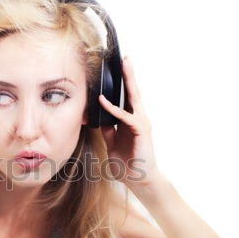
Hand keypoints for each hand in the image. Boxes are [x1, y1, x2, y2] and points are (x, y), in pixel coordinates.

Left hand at [97, 56, 160, 188]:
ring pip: (133, 98)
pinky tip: (103, 101)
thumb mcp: (111, 142)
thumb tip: (97, 117)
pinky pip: (125, 116)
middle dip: (129, 75)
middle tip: (125, 58)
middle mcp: (138, 119)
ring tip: (124, 66)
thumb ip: (107, 129)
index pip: (126, 98)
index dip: (122, 84)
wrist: (138, 179)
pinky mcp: (141, 130)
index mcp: (131, 121)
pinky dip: (113, 108)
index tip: (117, 69)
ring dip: (128, 82)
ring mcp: (141, 123)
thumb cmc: (127, 163)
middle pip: (133, 93)